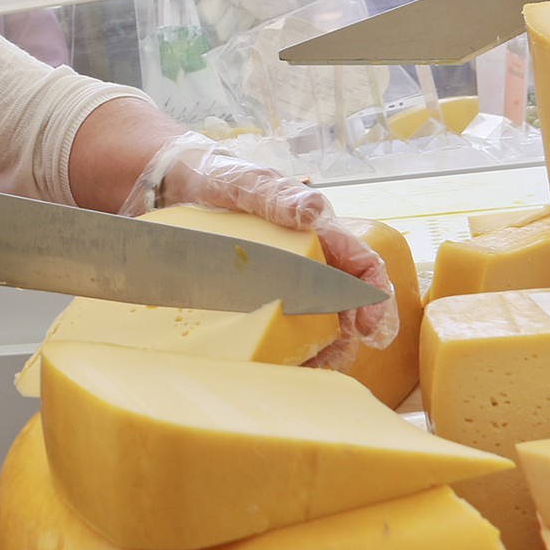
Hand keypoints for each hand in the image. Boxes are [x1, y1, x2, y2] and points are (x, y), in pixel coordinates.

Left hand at [118, 132, 396, 365]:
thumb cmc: (220, 179)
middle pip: (343, 306)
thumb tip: (313, 212)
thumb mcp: (245, 183)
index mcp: (317, 234)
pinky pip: (275, 327)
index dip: (374, 298)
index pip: (361, 267)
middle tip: (332, 360)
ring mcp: (281, 282)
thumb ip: (277, 196)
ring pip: (313, 323)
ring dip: (316, 349)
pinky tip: (273, 365)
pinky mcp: (254, 297)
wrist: (175, 187)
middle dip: (346, 337)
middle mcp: (306, 261)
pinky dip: (281, 349)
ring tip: (304, 369)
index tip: (369, 328)